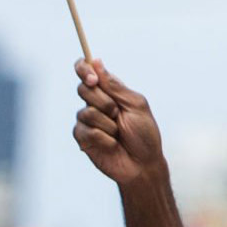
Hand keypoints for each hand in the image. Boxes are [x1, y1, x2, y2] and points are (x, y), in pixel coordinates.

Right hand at [73, 60, 166, 186]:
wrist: (143, 165)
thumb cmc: (144, 135)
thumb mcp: (136, 105)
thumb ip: (115, 86)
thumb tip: (96, 62)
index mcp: (109, 91)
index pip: (86, 70)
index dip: (83, 69)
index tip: (92, 78)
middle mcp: (95, 103)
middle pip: (83, 88)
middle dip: (104, 102)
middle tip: (117, 114)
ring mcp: (87, 120)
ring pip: (86, 112)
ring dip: (108, 124)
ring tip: (118, 133)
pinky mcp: (82, 137)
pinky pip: (86, 130)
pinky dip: (104, 137)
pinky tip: (112, 144)